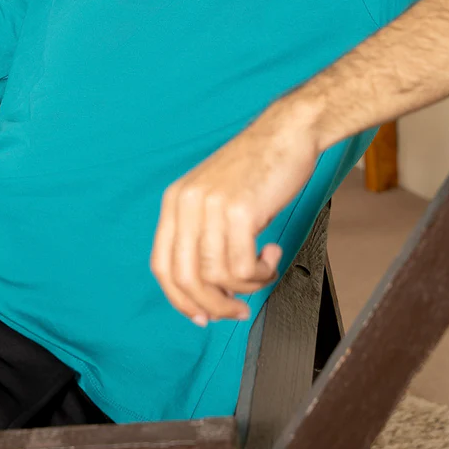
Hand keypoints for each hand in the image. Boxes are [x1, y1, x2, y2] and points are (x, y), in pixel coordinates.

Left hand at [150, 99, 321, 325]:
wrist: (287, 132)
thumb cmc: (258, 165)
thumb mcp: (214, 195)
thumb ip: (202, 232)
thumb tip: (207, 288)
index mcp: (175, 200)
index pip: (162, 266)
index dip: (179, 299)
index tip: (200, 316)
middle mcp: (187, 202)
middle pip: (186, 278)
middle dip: (213, 304)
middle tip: (237, 310)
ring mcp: (212, 206)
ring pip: (217, 277)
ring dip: (246, 286)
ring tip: (264, 268)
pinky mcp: (240, 211)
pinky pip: (243, 268)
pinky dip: (261, 273)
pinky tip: (271, 255)